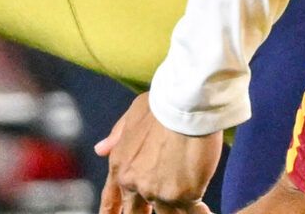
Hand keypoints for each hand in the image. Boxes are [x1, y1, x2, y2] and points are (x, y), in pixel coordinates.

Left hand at [95, 93, 221, 213]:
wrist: (187, 103)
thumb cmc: (164, 102)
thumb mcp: (134, 114)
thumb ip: (118, 135)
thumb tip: (100, 150)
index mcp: (120, 165)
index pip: (111, 198)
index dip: (113, 211)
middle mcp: (135, 183)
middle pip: (137, 212)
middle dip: (146, 213)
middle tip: (161, 207)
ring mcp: (158, 192)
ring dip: (178, 210)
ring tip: (188, 202)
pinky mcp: (183, 195)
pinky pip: (193, 212)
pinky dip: (200, 212)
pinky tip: (205, 211)